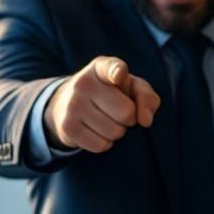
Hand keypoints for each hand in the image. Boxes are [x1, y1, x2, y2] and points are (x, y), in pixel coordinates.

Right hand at [44, 56, 160, 152]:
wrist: (67, 104)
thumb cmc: (110, 94)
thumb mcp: (130, 88)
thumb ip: (146, 97)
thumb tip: (145, 120)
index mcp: (100, 67)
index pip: (111, 68)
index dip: (117, 72)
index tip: (119, 75)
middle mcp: (84, 83)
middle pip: (126, 113)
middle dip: (129, 118)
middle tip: (118, 112)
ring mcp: (73, 105)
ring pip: (115, 132)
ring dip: (117, 132)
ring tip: (105, 120)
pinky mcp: (67, 127)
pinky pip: (101, 145)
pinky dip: (105, 143)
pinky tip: (96, 131)